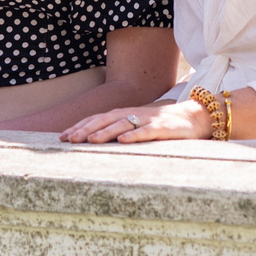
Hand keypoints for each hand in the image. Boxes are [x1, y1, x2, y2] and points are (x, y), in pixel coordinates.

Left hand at [60, 100, 211, 143]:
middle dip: (86, 129)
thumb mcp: (136, 124)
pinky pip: (146, 132)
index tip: (62, 137)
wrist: (192, 117)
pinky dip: (134, 136)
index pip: (97, 119)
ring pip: (122, 125)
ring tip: (90, 141)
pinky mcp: (162, 128)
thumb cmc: (159, 124)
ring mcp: (147, 120)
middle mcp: (133, 114)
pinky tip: (123, 141)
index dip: (80, 126)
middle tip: (69, 140)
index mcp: (124, 114)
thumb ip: (117, 129)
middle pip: (105, 120)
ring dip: (105, 132)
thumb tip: (92, 140)